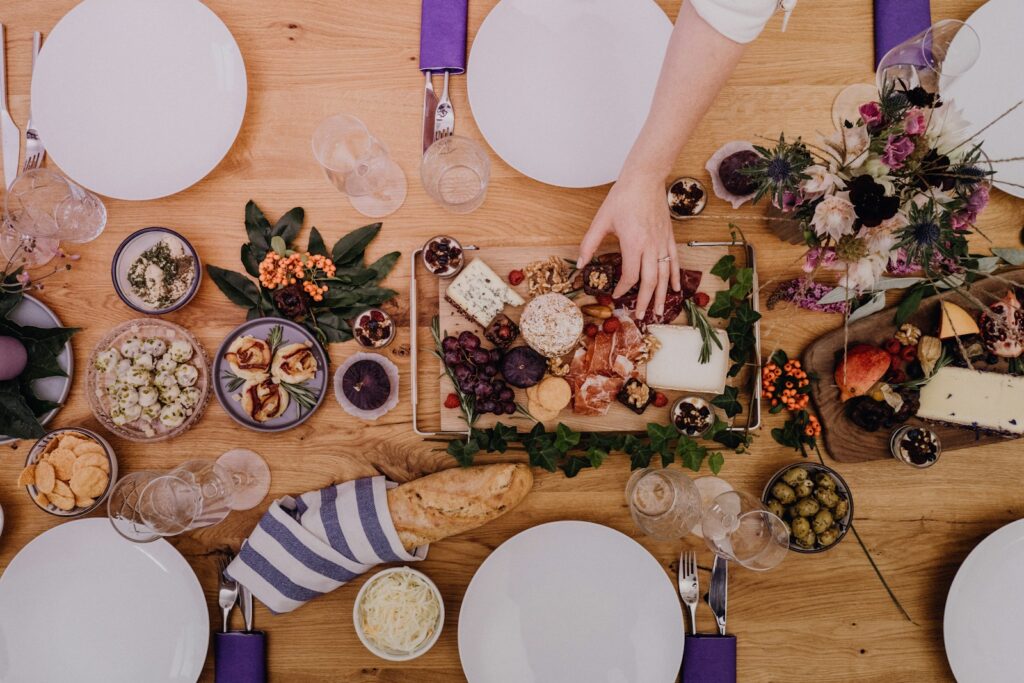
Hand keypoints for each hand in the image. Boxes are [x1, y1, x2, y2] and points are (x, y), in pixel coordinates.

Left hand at [577, 172, 679, 315]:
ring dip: (663, 295)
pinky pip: (674, 261)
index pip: (631, 275)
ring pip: (665, 275)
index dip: (623, 288)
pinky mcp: (669, 237)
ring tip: (660, 311)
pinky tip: (674, 289)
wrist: (645, 179)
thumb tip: (582, 264)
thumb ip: (590, 244)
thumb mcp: (601, 220)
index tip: (617, 295)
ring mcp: (662, 242)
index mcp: (634, 243)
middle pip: (651, 281)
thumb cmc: (623, 197)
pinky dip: (674, 276)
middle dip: (646, 301)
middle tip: (642, 316)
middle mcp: (651, 246)